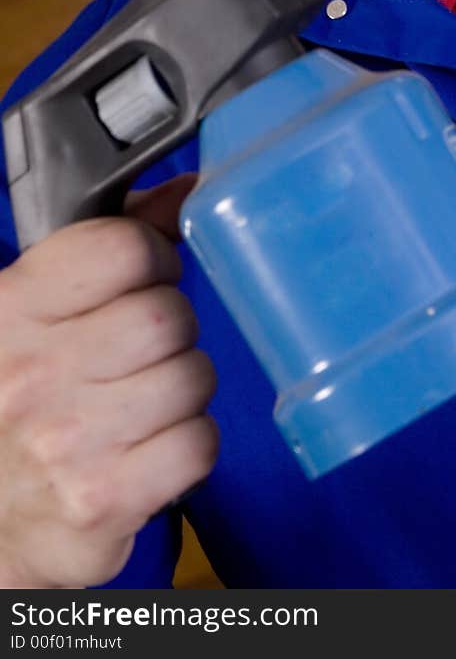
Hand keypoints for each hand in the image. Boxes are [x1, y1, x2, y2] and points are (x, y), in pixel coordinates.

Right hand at [0, 175, 217, 587]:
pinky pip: (198, 443)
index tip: (140, 282)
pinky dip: (188, 444)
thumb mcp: (37, 309)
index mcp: (11, 307)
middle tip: (138, 355)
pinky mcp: (101, 501)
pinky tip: (149, 448)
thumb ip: (108, 243)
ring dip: (182, 388)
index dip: (150, 260)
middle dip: (172, 332)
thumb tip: (186, 192)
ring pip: (192, 377)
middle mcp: (30, 372)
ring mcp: (65, 441)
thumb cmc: (19, 397)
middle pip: (169, 315)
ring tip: (140, 403)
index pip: (126, 248)